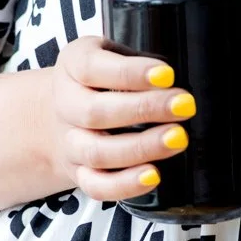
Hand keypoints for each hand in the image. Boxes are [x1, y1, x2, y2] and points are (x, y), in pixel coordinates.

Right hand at [44, 39, 195, 201]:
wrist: (56, 114)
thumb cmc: (99, 78)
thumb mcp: (110, 54)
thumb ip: (137, 61)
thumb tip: (176, 77)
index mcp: (73, 65)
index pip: (92, 67)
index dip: (130, 73)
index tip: (167, 74)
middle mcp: (65, 104)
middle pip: (96, 112)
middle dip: (144, 109)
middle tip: (184, 105)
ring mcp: (70, 142)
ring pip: (97, 152)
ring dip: (141, 148)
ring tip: (177, 138)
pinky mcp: (78, 173)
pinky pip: (96, 186)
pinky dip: (124, 185)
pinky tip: (153, 175)